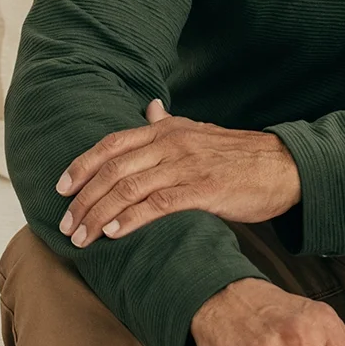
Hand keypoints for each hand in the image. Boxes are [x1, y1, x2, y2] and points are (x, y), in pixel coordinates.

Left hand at [54, 100, 300, 246]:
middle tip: (66, 224)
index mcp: (166, 130)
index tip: (61, 187)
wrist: (283, 166)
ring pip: (130, 188)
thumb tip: (150, 108)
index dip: (82, 165)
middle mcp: (171, 144)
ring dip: (100, 214)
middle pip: (113, 169)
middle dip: (84, 198)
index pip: (112, 144)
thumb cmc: (238, 155)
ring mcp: (186, 166)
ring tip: (82, 237)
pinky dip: (132, 219)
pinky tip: (115, 233)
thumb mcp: (199, 132)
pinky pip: (159, 204)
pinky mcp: (204, 190)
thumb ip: (169, 124)